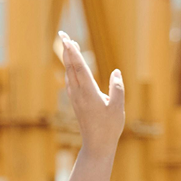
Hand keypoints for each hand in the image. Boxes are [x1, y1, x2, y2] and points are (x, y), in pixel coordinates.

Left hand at [56, 31, 123, 162]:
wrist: (96, 145)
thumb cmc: (109, 128)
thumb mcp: (118, 108)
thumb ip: (117, 88)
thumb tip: (116, 72)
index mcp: (88, 92)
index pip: (79, 67)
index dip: (73, 52)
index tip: (68, 39)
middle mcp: (79, 93)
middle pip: (71, 67)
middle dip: (67, 50)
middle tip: (63, 35)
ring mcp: (76, 98)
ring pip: (69, 73)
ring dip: (68, 58)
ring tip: (68, 46)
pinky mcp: (76, 103)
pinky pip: (70, 82)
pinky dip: (69, 70)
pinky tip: (70, 68)